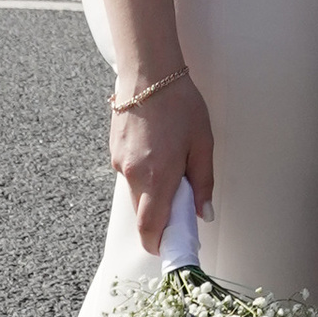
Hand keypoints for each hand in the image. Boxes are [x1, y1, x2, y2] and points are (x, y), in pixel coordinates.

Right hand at [110, 72, 214, 249]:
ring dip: (152, 190)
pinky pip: (130, 172)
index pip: (150, 229)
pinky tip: (157, 147)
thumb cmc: (180, 104)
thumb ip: (202, 182)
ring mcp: (120, 163)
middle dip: (160, 217)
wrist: (148, 71)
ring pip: (136, 192)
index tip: (172, 245)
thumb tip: (204, 214)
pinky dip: (144, 171)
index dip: (159, 243)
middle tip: (180, 202)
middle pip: (143, 214)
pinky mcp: (114, 150)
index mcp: (157, 178)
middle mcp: (133, 175)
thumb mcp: (202, 143)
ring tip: (171, 161)